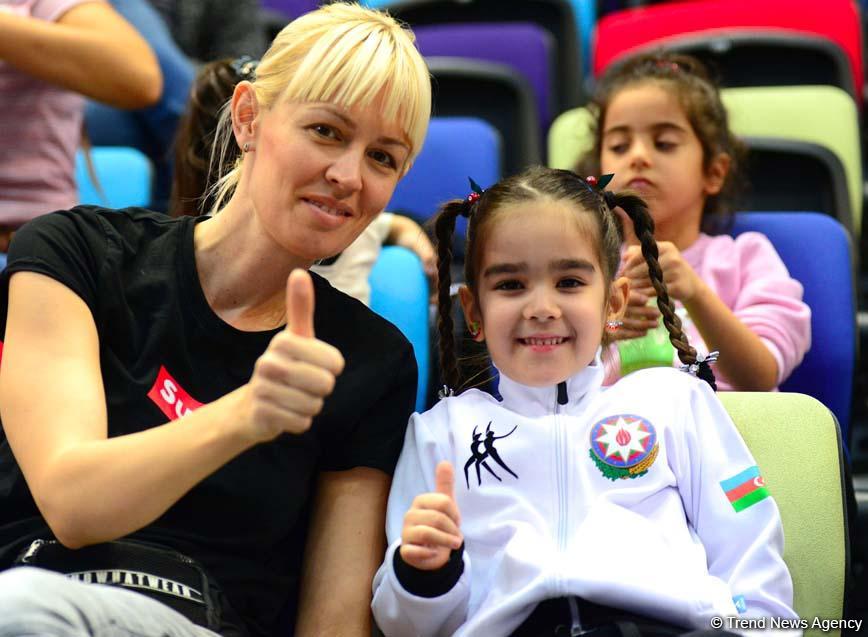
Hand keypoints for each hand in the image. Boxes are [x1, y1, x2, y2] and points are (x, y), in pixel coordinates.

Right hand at [246, 269, 344, 441]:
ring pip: (314, 405)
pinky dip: (300, 422)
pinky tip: (285, 412)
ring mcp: (263, 390)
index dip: (332, 368)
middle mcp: (268, 363)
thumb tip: (298, 271)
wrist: (253, 406)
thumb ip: (300, 307)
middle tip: (304, 384)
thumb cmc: (284, 365)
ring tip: (294, 398)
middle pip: (325, 384)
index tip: (317, 365)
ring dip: (310, 405)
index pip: (335, 362)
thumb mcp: (296, 337)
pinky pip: (302, 423)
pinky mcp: (262, 415)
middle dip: (321, 389)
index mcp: (283, 342)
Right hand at [400, 461, 462, 570]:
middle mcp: (410, 515)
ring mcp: (405, 532)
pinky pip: (415, 552)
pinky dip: (428, 554)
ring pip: (427, 534)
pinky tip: (434, 554)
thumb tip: (445, 462)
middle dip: (452, 530)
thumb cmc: (438, 525)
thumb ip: (444, 484)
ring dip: (445, 542)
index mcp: (420, 501)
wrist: (428, 551)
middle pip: (438, 519)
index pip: (444, 502)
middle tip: (458, 538)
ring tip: (454, 545)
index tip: (457, 522)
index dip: (455, 514)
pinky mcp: (405, 550)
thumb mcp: (444, 505)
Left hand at [619, 241, 701, 304]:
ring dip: (635, 286)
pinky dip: (644, 294)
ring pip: (649, 281)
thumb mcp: (657, 257)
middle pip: (644, 268)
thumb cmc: (668, 268)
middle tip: (621, 282)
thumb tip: (623, 256)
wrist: (689, 284)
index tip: (622, 271)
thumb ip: (639, 253)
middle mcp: (673, 258)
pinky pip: (655, 291)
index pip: (643, 253)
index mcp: (666, 247)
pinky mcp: (677, 286)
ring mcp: (676, 272)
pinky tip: (636, 296)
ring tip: (626, 288)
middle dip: (631, 275)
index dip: (630, 263)